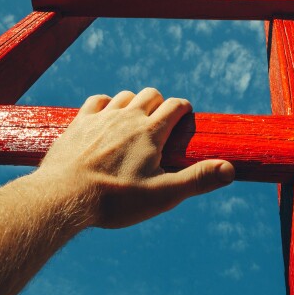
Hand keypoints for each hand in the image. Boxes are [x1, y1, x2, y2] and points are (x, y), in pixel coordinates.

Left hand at [35, 88, 235, 228]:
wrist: (64, 197)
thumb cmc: (115, 200)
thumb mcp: (162, 195)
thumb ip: (197, 180)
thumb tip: (230, 169)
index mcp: (150, 132)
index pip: (175, 106)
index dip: (183, 109)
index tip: (185, 118)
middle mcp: (127, 117)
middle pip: (151, 94)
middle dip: (160, 104)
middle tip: (161, 123)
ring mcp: (101, 118)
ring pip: (125, 96)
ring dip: (134, 103)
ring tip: (135, 121)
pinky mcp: (79, 123)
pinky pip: (98, 100)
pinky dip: (106, 104)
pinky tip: (106, 117)